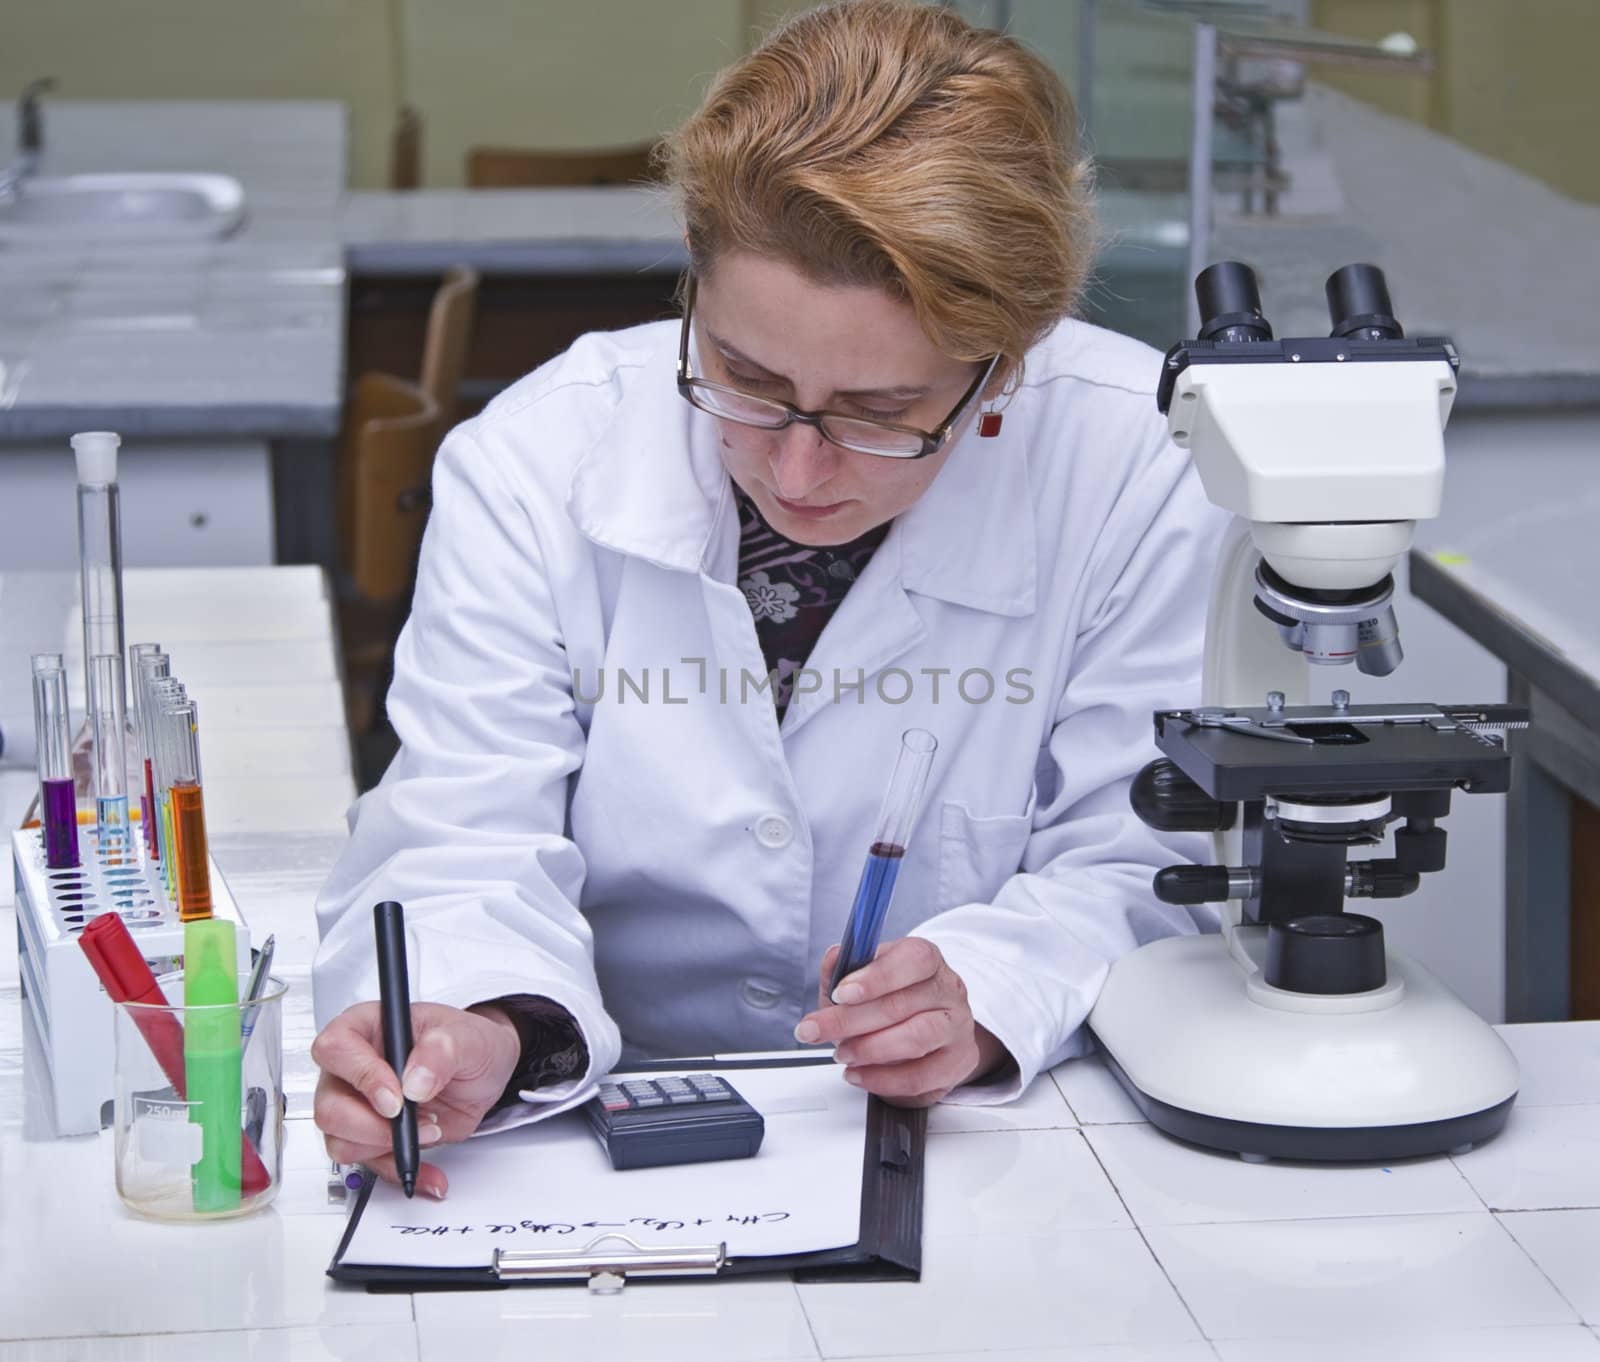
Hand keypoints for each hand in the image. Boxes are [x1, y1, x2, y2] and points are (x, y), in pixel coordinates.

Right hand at [311, 1000, 521, 1198]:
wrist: (484, 1073)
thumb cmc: (468, 1043)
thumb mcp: (467, 1037)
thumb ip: (442, 1050)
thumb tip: (415, 1080)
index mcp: (368, 1028)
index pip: (335, 1048)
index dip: (360, 1075)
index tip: (396, 1097)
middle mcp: (353, 1069)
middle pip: (329, 1106)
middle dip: (371, 1125)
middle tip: (413, 1119)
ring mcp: (358, 1106)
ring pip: (340, 1141)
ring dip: (386, 1146)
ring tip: (429, 1128)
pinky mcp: (372, 1137)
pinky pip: (368, 1165)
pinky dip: (399, 1170)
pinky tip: (425, 1168)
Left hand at [793, 937, 1008, 1105]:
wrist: (933, 1035)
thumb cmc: (893, 1001)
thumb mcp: (863, 978)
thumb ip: (844, 968)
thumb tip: (834, 959)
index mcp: (927, 960)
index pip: (912, 959)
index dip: (875, 977)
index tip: (840, 993)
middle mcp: (947, 990)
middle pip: (902, 1003)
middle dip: (850, 1020)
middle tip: (816, 1030)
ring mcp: (956, 1027)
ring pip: (916, 1038)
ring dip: (870, 1049)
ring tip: (842, 1053)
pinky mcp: (956, 1063)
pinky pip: (920, 1076)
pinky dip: (882, 1080)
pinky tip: (858, 1074)